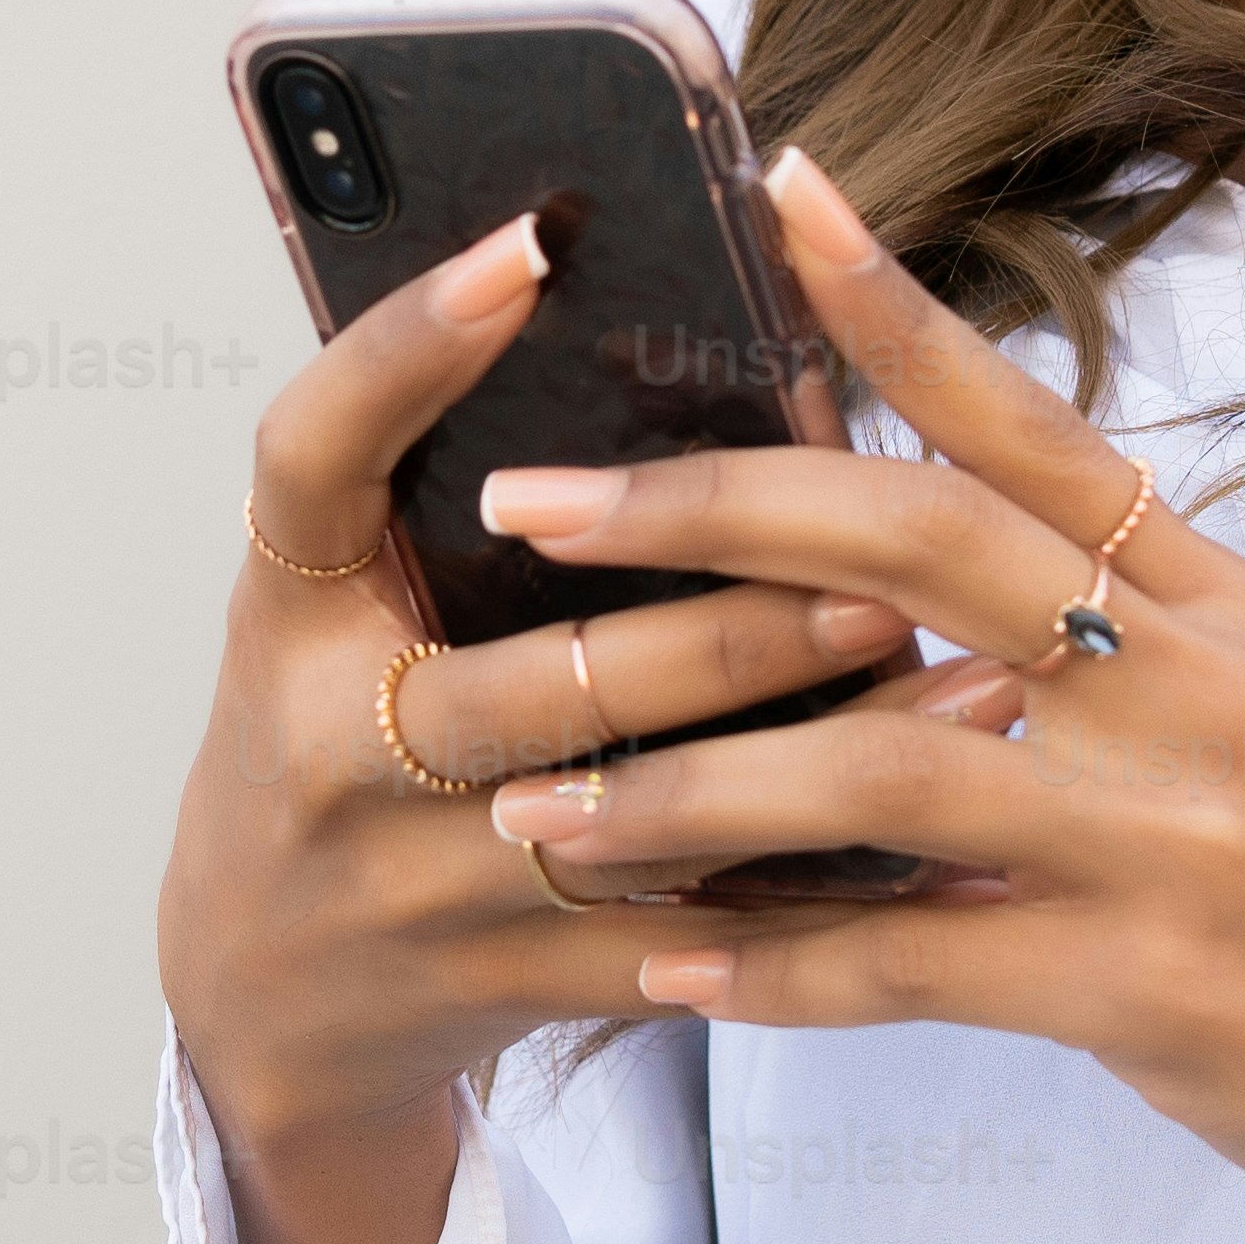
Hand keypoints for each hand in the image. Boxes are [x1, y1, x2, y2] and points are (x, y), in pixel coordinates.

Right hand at [152, 211, 918, 1172]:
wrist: (267, 997)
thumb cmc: (341, 745)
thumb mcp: (350, 612)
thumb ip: (452, 499)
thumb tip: (669, 329)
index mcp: (289, 611)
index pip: (313, 450)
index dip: (405, 348)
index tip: (528, 246)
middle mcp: (332, 746)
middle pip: (537, 682)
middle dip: (727, 636)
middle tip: (886, 576)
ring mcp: (413, 884)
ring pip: (643, 826)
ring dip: (820, 766)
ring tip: (977, 695)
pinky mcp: (498, 985)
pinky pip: (686, 950)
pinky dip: (825, 909)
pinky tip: (951, 866)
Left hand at [465, 152, 1244, 1243]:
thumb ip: (1100, 629)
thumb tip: (902, 572)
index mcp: (1215, 598)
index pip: (1030, 420)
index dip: (896, 303)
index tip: (776, 186)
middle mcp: (1193, 683)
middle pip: (913, 543)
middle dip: (701, 516)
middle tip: (533, 510)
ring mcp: (1168, 833)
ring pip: (875, 764)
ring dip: (685, 784)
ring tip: (542, 807)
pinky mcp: (1140, 987)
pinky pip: (908, 959)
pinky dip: (772, 966)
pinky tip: (663, 968)